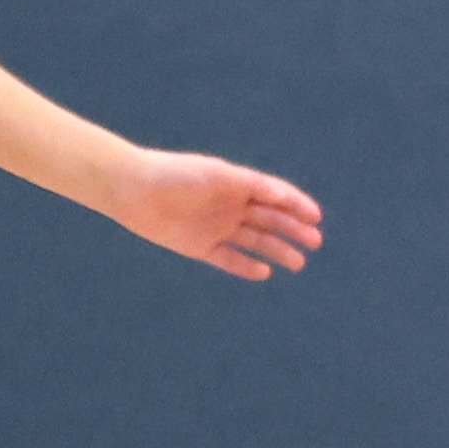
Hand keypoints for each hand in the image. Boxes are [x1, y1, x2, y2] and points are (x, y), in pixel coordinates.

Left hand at [110, 150, 323, 281]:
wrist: (133, 189)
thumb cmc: (176, 175)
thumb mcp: (217, 175)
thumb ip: (250, 185)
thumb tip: (282, 196)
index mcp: (238, 185)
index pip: (276, 196)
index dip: (297, 205)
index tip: (315, 217)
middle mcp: (232, 206)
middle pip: (271, 220)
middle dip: (294, 230)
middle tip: (315, 242)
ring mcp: (217, 227)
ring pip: (255, 241)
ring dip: (277, 250)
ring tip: (298, 263)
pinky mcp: (200, 246)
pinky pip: (229, 258)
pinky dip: (246, 266)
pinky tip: (264, 272)